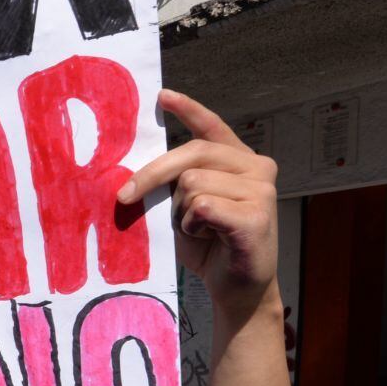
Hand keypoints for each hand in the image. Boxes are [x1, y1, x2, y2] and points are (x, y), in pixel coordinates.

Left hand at [118, 89, 278, 309]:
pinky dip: (193, 225)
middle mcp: (257, 167)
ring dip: (181, 213)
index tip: (162, 96)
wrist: (236, 289)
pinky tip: (209, 237)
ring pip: (192, 183)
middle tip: (125, 196)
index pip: (212, 127)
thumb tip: (137, 168)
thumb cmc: (210, 246)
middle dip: (152, 175)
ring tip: (199, 230)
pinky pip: (202, 206)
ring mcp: (262, 190)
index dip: (188, 109)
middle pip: (191, 154)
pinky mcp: (257, 215)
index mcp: (240, 160)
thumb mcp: (186, 206)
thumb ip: (177, 181)